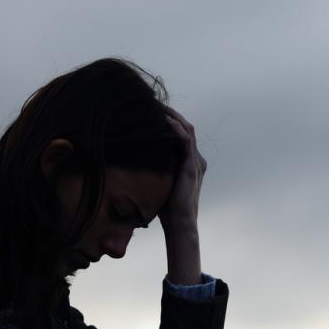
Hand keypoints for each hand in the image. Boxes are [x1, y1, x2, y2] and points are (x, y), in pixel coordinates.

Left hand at [160, 105, 206, 232]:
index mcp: (189, 163)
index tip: (152, 112)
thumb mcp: (159, 183)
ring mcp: (195, 163)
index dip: (170, 121)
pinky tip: (164, 121)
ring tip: (157, 106)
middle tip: (153, 103)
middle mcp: (196, 160)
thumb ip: (154, 170)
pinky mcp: (192, 167)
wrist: (180, 224)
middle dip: (171, 114)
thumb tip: (132, 162)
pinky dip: (175, 129)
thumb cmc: (167, 209)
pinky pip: (185, 141)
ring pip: (187, 130)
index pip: (181, 135)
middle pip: (185, 127)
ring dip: (173, 116)